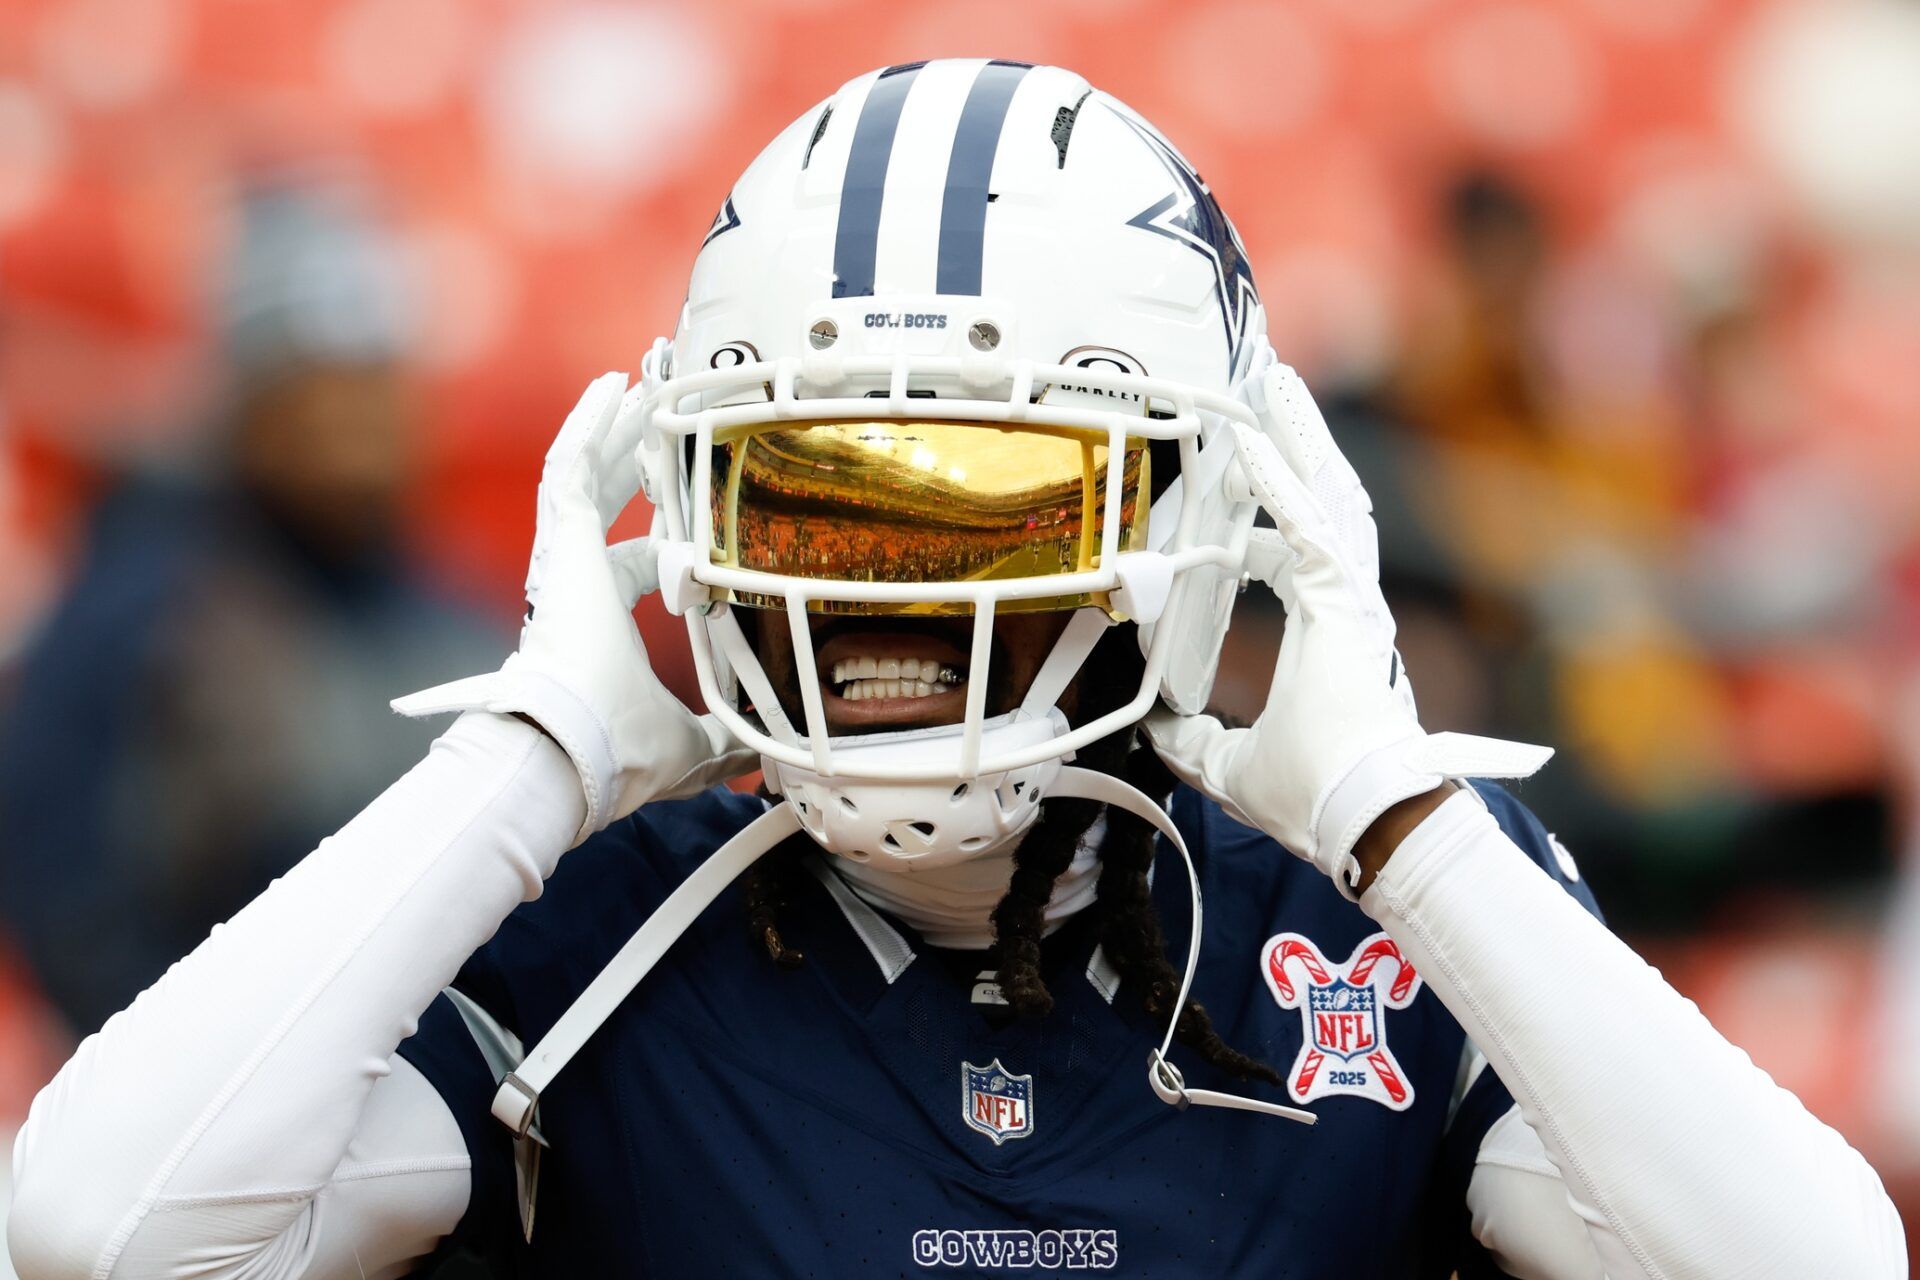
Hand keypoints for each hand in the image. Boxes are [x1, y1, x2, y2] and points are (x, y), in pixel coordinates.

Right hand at [394, 374, 755, 840]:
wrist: (576, 746)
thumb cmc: (620, 748)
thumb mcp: (691, 742)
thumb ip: (724, 739)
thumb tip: (761, 751)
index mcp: (606, 625)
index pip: (633, 564)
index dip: (662, 537)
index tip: (693, 513)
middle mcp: (580, 587)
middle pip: (608, 505)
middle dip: (634, 462)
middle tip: (661, 421)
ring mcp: (563, 560)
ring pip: (587, 475)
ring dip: (614, 429)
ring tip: (639, 384)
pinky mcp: (558, 542)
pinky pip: (568, 467)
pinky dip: (588, 425)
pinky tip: (611, 387)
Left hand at [1144, 365, 1548, 896]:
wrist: (1358, 819)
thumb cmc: (1315, 797)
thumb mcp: (1230, 764)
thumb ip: (1194, 740)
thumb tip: (1156, 729)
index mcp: (1325, 634)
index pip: (1293, 551)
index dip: (1265, 511)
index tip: (1232, 484)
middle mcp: (1346, 606)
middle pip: (1319, 501)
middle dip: (1294, 443)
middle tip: (1270, 393)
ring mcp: (1352, 600)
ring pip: (1325, 495)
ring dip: (1296, 437)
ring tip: (1275, 384)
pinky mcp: (1345, 603)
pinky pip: (1306, 528)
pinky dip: (1277, 482)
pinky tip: (1251, 439)